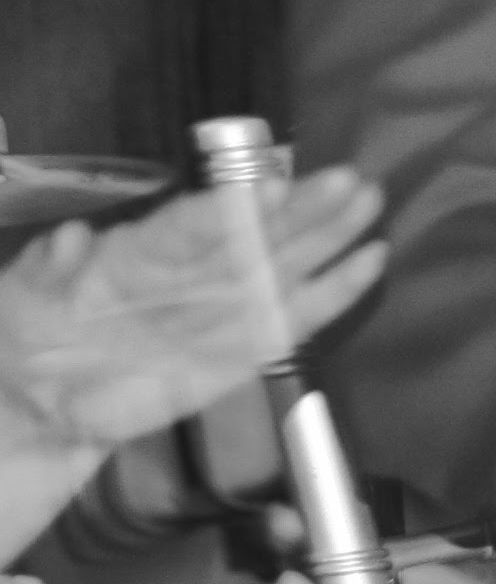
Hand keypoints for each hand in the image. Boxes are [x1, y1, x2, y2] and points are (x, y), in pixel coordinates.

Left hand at [0, 170, 387, 456]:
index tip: (272, 187)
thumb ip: (49, 266)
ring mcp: (225, 308)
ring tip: (372, 203)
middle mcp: (196, 269)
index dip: (233, 208)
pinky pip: (298, 320)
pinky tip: (371, 261)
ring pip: (287, 266)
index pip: (196, 224)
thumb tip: (70, 237)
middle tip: (349, 181)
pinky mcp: (245, 351)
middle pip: (257, 235)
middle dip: (304, 210)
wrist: (42, 401)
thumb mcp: (22, 294)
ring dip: (331, 236)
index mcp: (144, 249)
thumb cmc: (31, 332)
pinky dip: (336, 292)